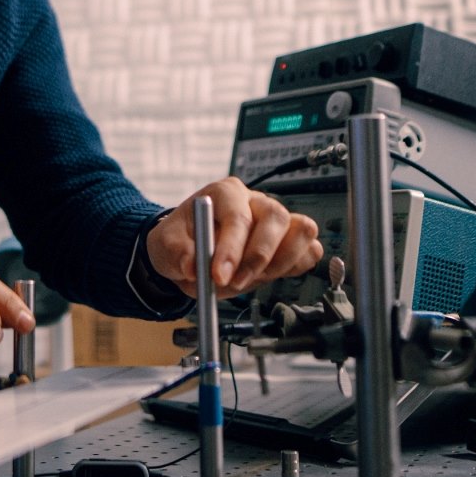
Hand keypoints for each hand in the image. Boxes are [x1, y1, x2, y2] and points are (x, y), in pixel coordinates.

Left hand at [144, 177, 322, 298]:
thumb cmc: (180, 241)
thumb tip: (193, 266)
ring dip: (280, 263)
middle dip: (258, 257)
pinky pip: (310, 250)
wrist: (188, 253)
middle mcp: (255, 201)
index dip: (231, 249)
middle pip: (276, 218)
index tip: (218, 275)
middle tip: (236, 282)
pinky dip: (295, 266)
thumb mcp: (165, 246)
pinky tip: (269, 276)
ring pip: (301, 231)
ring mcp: (276, 220)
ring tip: (250, 279)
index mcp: (225, 193)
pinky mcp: (289, 241)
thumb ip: (178, 255)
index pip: (238, 215)